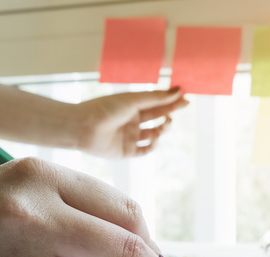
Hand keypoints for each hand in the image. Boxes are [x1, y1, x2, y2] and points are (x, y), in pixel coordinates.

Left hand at [71, 87, 188, 157]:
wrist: (83, 127)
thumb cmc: (105, 108)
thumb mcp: (133, 100)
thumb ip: (156, 97)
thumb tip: (178, 90)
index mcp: (132, 106)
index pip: (156, 103)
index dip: (171, 100)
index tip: (186, 97)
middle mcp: (132, 121)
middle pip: (157, 117)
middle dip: (170, 112)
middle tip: (181, 108)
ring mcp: (130, 136)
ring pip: (153, 134)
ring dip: (162, 129)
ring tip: (164, 123)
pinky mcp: (126, 151)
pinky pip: (144, 150)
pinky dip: (152, 146)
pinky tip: (155, 139)